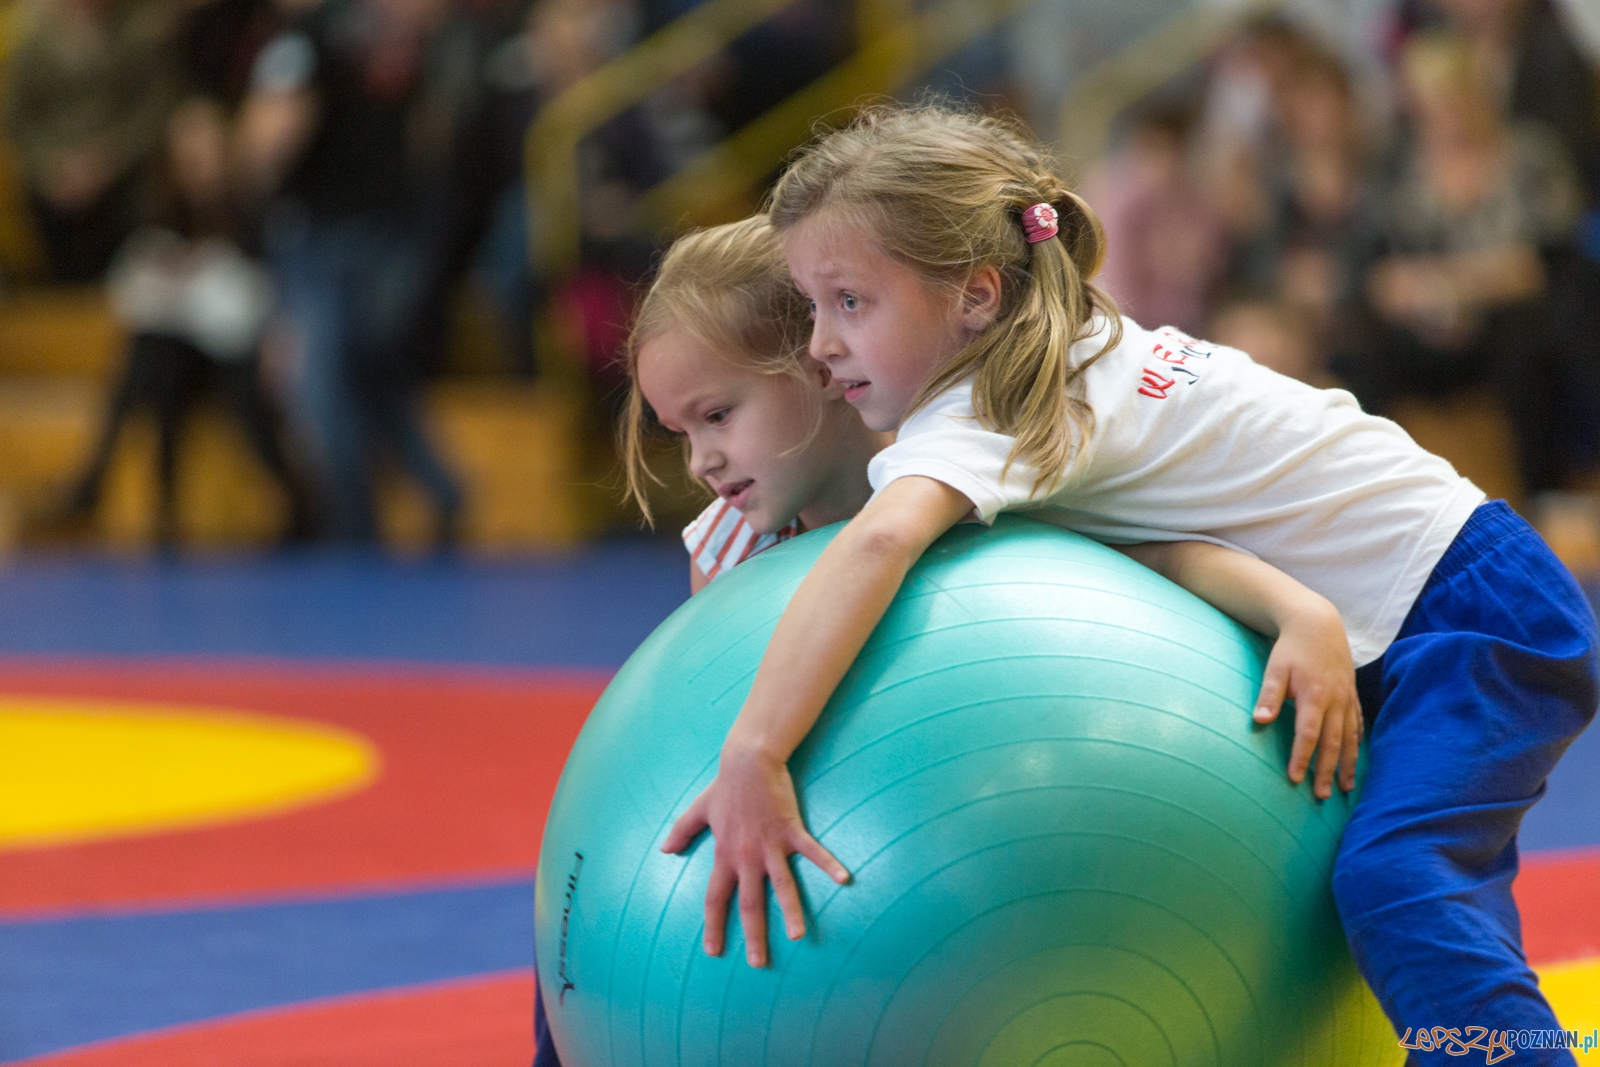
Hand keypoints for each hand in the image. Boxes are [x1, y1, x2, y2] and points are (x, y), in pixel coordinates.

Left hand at [660, 745, 848, 966]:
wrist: (748, 760)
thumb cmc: (724, 785)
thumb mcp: (698, 810)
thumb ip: (681, 831)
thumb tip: (665, 850)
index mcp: (724, 855)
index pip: (715, 898)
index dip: (713, 926)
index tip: (713, 950)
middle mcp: (746, 856)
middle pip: (749, 903)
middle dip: (753, 935)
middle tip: (758, 963)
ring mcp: (770, 845)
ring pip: (781, 885)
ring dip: (790, 912)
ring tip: (797, 936)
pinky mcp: (791, 830)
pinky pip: (812, 852)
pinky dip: (829, 865)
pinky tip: (845, 879)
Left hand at [1250, 598, 1361, 798]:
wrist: (1318, 625)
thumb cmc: (1292, 648)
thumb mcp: (1275, 668)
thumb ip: (1269, 695)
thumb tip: (1259, 721)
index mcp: (1314, 695)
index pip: (1309, 734)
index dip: (1303, 757)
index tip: (1296, 779)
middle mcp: (1335, 700)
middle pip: (1333, 742)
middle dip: (1328, 771)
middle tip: (1322, 796)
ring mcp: (1347, 698)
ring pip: (1350, 737)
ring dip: (1348, 764)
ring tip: (1346, 788)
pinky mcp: (1351, 695)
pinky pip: (1357, 724)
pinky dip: (1357, 744)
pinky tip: (1356, 759)